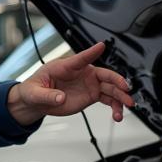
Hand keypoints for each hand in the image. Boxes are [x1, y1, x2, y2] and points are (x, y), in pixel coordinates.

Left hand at [6, 42, 133, 126]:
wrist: (36, 101)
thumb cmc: (33, 90)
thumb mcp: (35, 93)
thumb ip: (47, 95)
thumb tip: (60, 98)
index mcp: (65, 67)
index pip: (80, 58)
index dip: (91, 52)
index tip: (101, 46)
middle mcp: (82, 73)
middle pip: (104, 74)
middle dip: (117, 80)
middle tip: (125, 88)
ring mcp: (89, 84)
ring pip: (110, 88)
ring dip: (121, 96)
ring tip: (127, 105)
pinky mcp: (91, 95)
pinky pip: (108, 100)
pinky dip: (115, 107)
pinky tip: (118, 115)